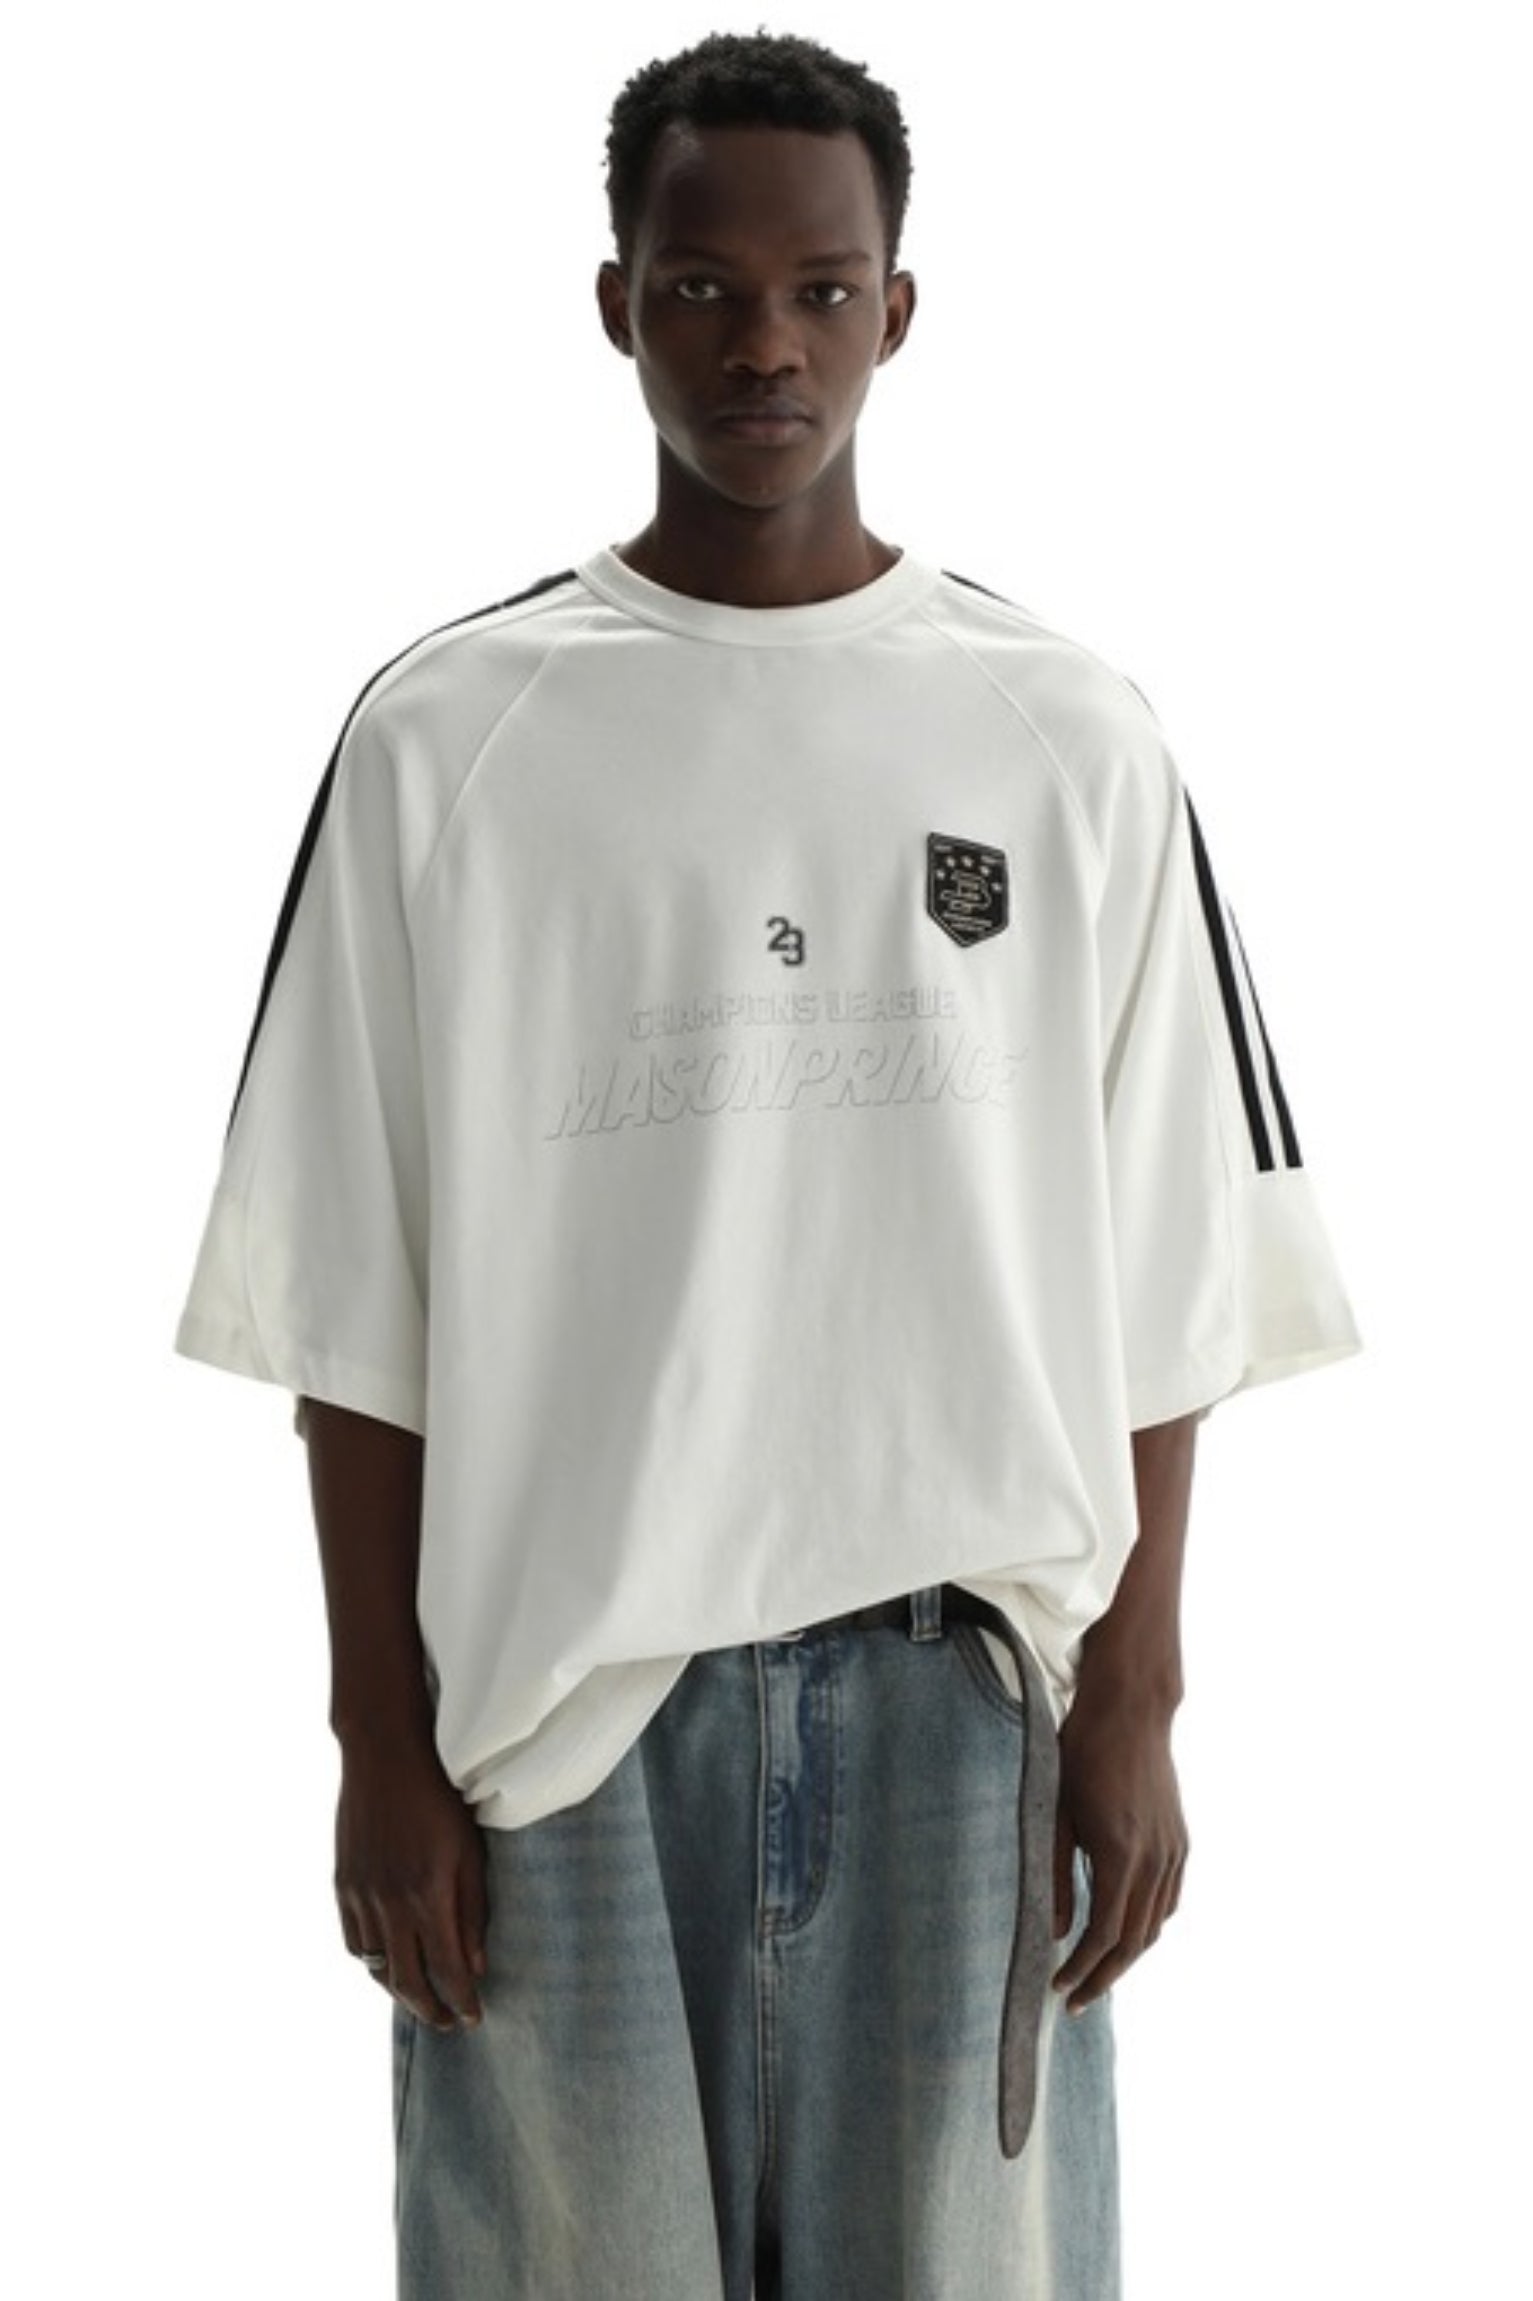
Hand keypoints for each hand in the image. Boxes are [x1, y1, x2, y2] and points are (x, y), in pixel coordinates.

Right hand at [334, 1738, 487, 2030]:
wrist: (385, 1756)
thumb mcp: (471, 1850)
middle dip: (432, 2010)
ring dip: (401, 1994)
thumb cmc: (439, 1799)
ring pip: (378, 1968)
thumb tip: (476, 1966)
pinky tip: (389, 1966)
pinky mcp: (343, 1886)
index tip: (475, 2018)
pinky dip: (373, 1964)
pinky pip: (355, 1944)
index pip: (448, 1971)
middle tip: (450, 2023)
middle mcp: (390, 1904)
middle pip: (409, 1981)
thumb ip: (473, 1910)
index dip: (462, 2002)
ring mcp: (361, 1897)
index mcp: (428, 1895)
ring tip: (422, 2002)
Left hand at [1051, 1686, 1187, 2012]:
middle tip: (1075, 2000)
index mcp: (1121, 1855)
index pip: (1103, 1935)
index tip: (1058, 1988)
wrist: (1130, 1710)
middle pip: (1134, 1941)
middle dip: (1104, 1977)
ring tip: (1097, 1974)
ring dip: (1127, 1956)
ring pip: (1155, 1925)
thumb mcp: (1056, 1814)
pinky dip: (1148, 1925)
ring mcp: (1175, 1851)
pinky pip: (1169, 1900)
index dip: (1081, 1970)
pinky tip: (1127, 1932)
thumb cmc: (1081, 1754)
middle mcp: (1156, 1860)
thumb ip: (1056, 1876)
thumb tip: (1059, 1931)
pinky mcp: (1181, 1841)